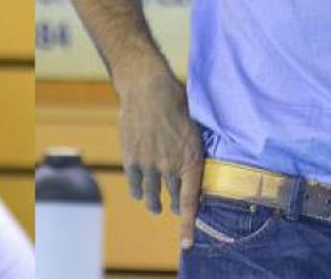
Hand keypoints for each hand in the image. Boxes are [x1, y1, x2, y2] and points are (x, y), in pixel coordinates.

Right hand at [115, 62, 204, 250]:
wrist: (147, 87)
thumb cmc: (177, 100)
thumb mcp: (196, 127)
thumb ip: (195, 151)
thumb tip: (199, 166)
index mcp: (191, 159)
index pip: (191, 201)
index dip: (189, 225)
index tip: (187, 243)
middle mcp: (170, 166)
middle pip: (174, 197)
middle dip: (176, 205)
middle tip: (176, 209)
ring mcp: (149, 163)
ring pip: (151, 194)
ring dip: (154, 203)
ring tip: (155, 207)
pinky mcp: (131, 157)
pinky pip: (134, 183)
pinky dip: (137, 191)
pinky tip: (139, 193)